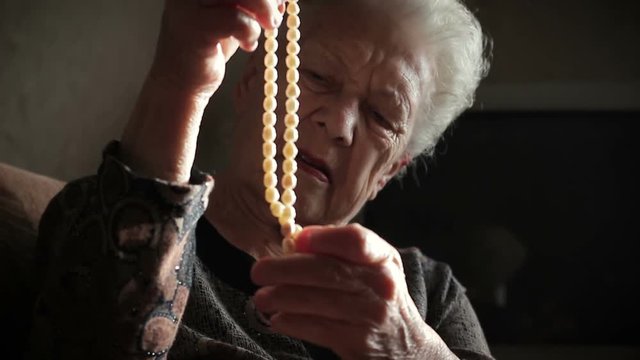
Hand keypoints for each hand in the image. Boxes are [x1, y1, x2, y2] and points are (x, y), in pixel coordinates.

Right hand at [121, 0, 283, 182]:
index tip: (279, 2)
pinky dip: (251, 32)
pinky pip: (238, 20)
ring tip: (265, 29)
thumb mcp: (233, 16)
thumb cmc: (208, 47)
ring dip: (263, 11)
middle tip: (275, 18)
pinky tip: (246, 45)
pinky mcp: (195, 26)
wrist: (180, 82)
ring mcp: (189, 4)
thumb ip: (252, 3)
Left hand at [251, 224, 456, 359]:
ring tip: (260, 297)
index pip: (356, 241)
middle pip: (328, 272)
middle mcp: (381, 285)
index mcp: (383, 258)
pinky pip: (317, 329)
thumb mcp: (372, 266)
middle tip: (258, 271)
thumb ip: (339, 249)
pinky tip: (277, 317)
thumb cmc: (377, 295)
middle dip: (287, 270)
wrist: (405, 345)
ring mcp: (370, 315)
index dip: (323, 238)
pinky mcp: (357, 342)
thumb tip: (297, 240)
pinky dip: (293, 322)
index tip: (296, 239)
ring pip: (318, 302)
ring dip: (283, 297)